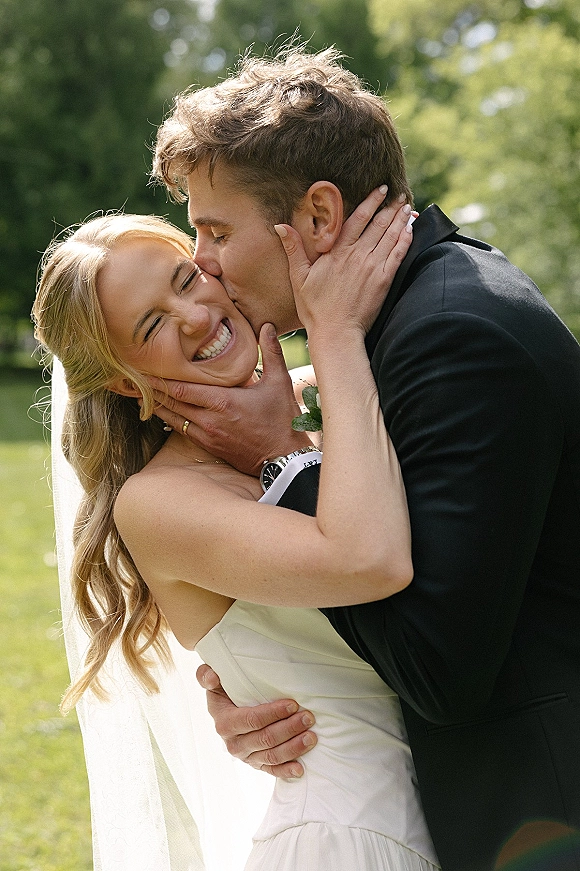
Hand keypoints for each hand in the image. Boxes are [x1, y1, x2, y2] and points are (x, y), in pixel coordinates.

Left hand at [148, 324, 312, 475]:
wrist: (284, 458)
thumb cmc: (282, 421)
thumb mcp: (280, 383)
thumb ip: (271, 353)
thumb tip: (268, 326)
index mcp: (222, 401)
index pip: (182, 389)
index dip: (159, 381)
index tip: (141, 371)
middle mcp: (209, 419)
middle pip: (171, 402)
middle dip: (149, 391)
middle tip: (128, 380)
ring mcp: (207, 435)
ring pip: (172, 418)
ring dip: (155, 406)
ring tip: (135, 396)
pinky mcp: (209, 446)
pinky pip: (182, 430)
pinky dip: (169, 419)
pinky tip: (160, 412)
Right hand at [197, 664, 316, 777]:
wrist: (225, 711)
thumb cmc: (224, 691)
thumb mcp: (213, 682)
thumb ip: (206, 676)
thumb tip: (213, 676)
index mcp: (224, 722)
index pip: (252, 720)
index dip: (273, 713)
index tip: (292, 704)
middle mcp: (234, 743)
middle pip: (266, 739)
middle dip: (289, 728)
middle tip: (308, 718)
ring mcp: (246, 756)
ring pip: (272, 756)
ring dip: (293, 748)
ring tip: (311, 737)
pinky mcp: (256, 764)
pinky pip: (271, 770)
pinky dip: (286, 771)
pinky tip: (300, 769)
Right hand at [275, 188, 413, 336]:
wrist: (336, 333)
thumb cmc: (315, 308)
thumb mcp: (298, 277)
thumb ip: (293, 249)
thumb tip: (280, 225)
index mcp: (337, 252)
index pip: (357, 219)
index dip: (370, 202)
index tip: (380, 189)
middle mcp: (357, 256)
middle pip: (378, 224)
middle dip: (390, 207)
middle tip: (399, 194)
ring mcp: (372, 268)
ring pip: (391, 236)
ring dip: (400, 220)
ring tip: (407, 207)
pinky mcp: (384, 281)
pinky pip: (398, 255)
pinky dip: (405, 240)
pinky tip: (410, 230)